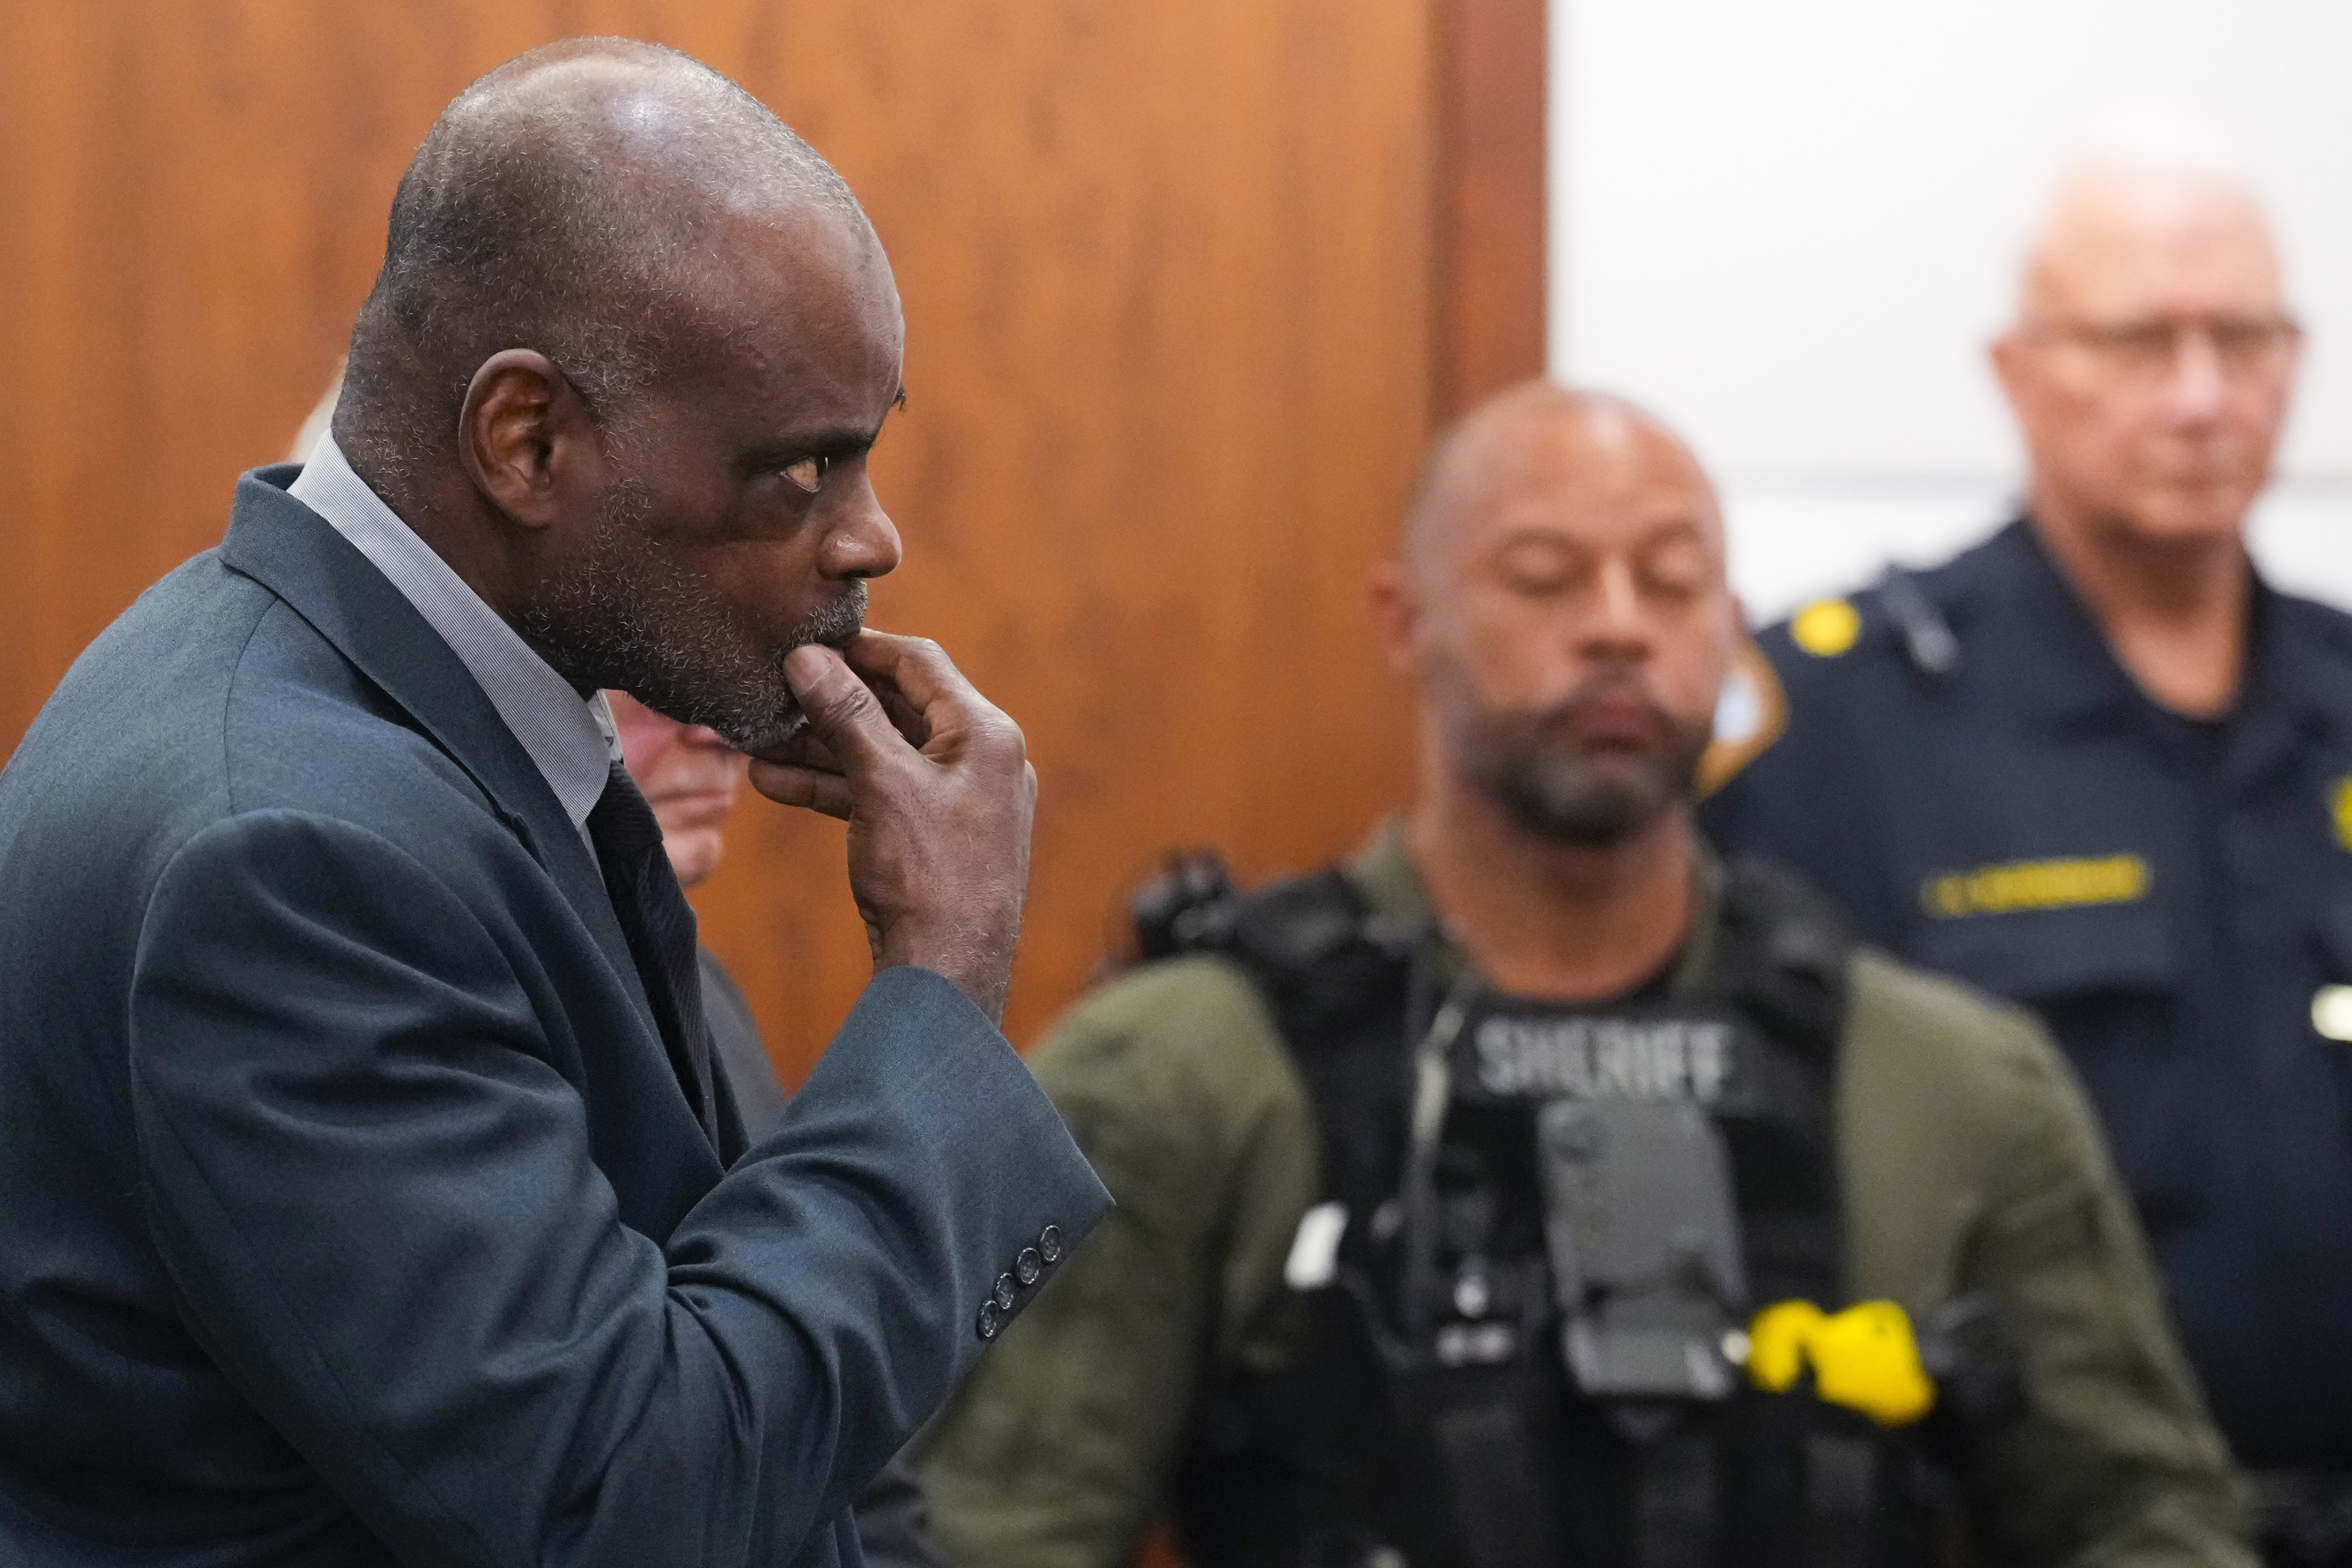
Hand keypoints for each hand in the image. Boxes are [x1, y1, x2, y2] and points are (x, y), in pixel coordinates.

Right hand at [747, 633, 1034, 1023]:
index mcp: (985, 734)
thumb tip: (808, 658)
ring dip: (819, 747)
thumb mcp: (883, 783)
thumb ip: (846, 715)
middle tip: (772, 691)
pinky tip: (773, 781)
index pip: (920, 664)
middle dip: (829, 702)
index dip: (861, 647)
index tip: (807, 642)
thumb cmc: (928, 877)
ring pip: (880, 754)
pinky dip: (831, 786)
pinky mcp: (932, 838)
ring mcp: (958, 801)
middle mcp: (980, 760)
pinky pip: (878, 794)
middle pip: (896, 708)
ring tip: (756, 740)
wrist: (946, 977)